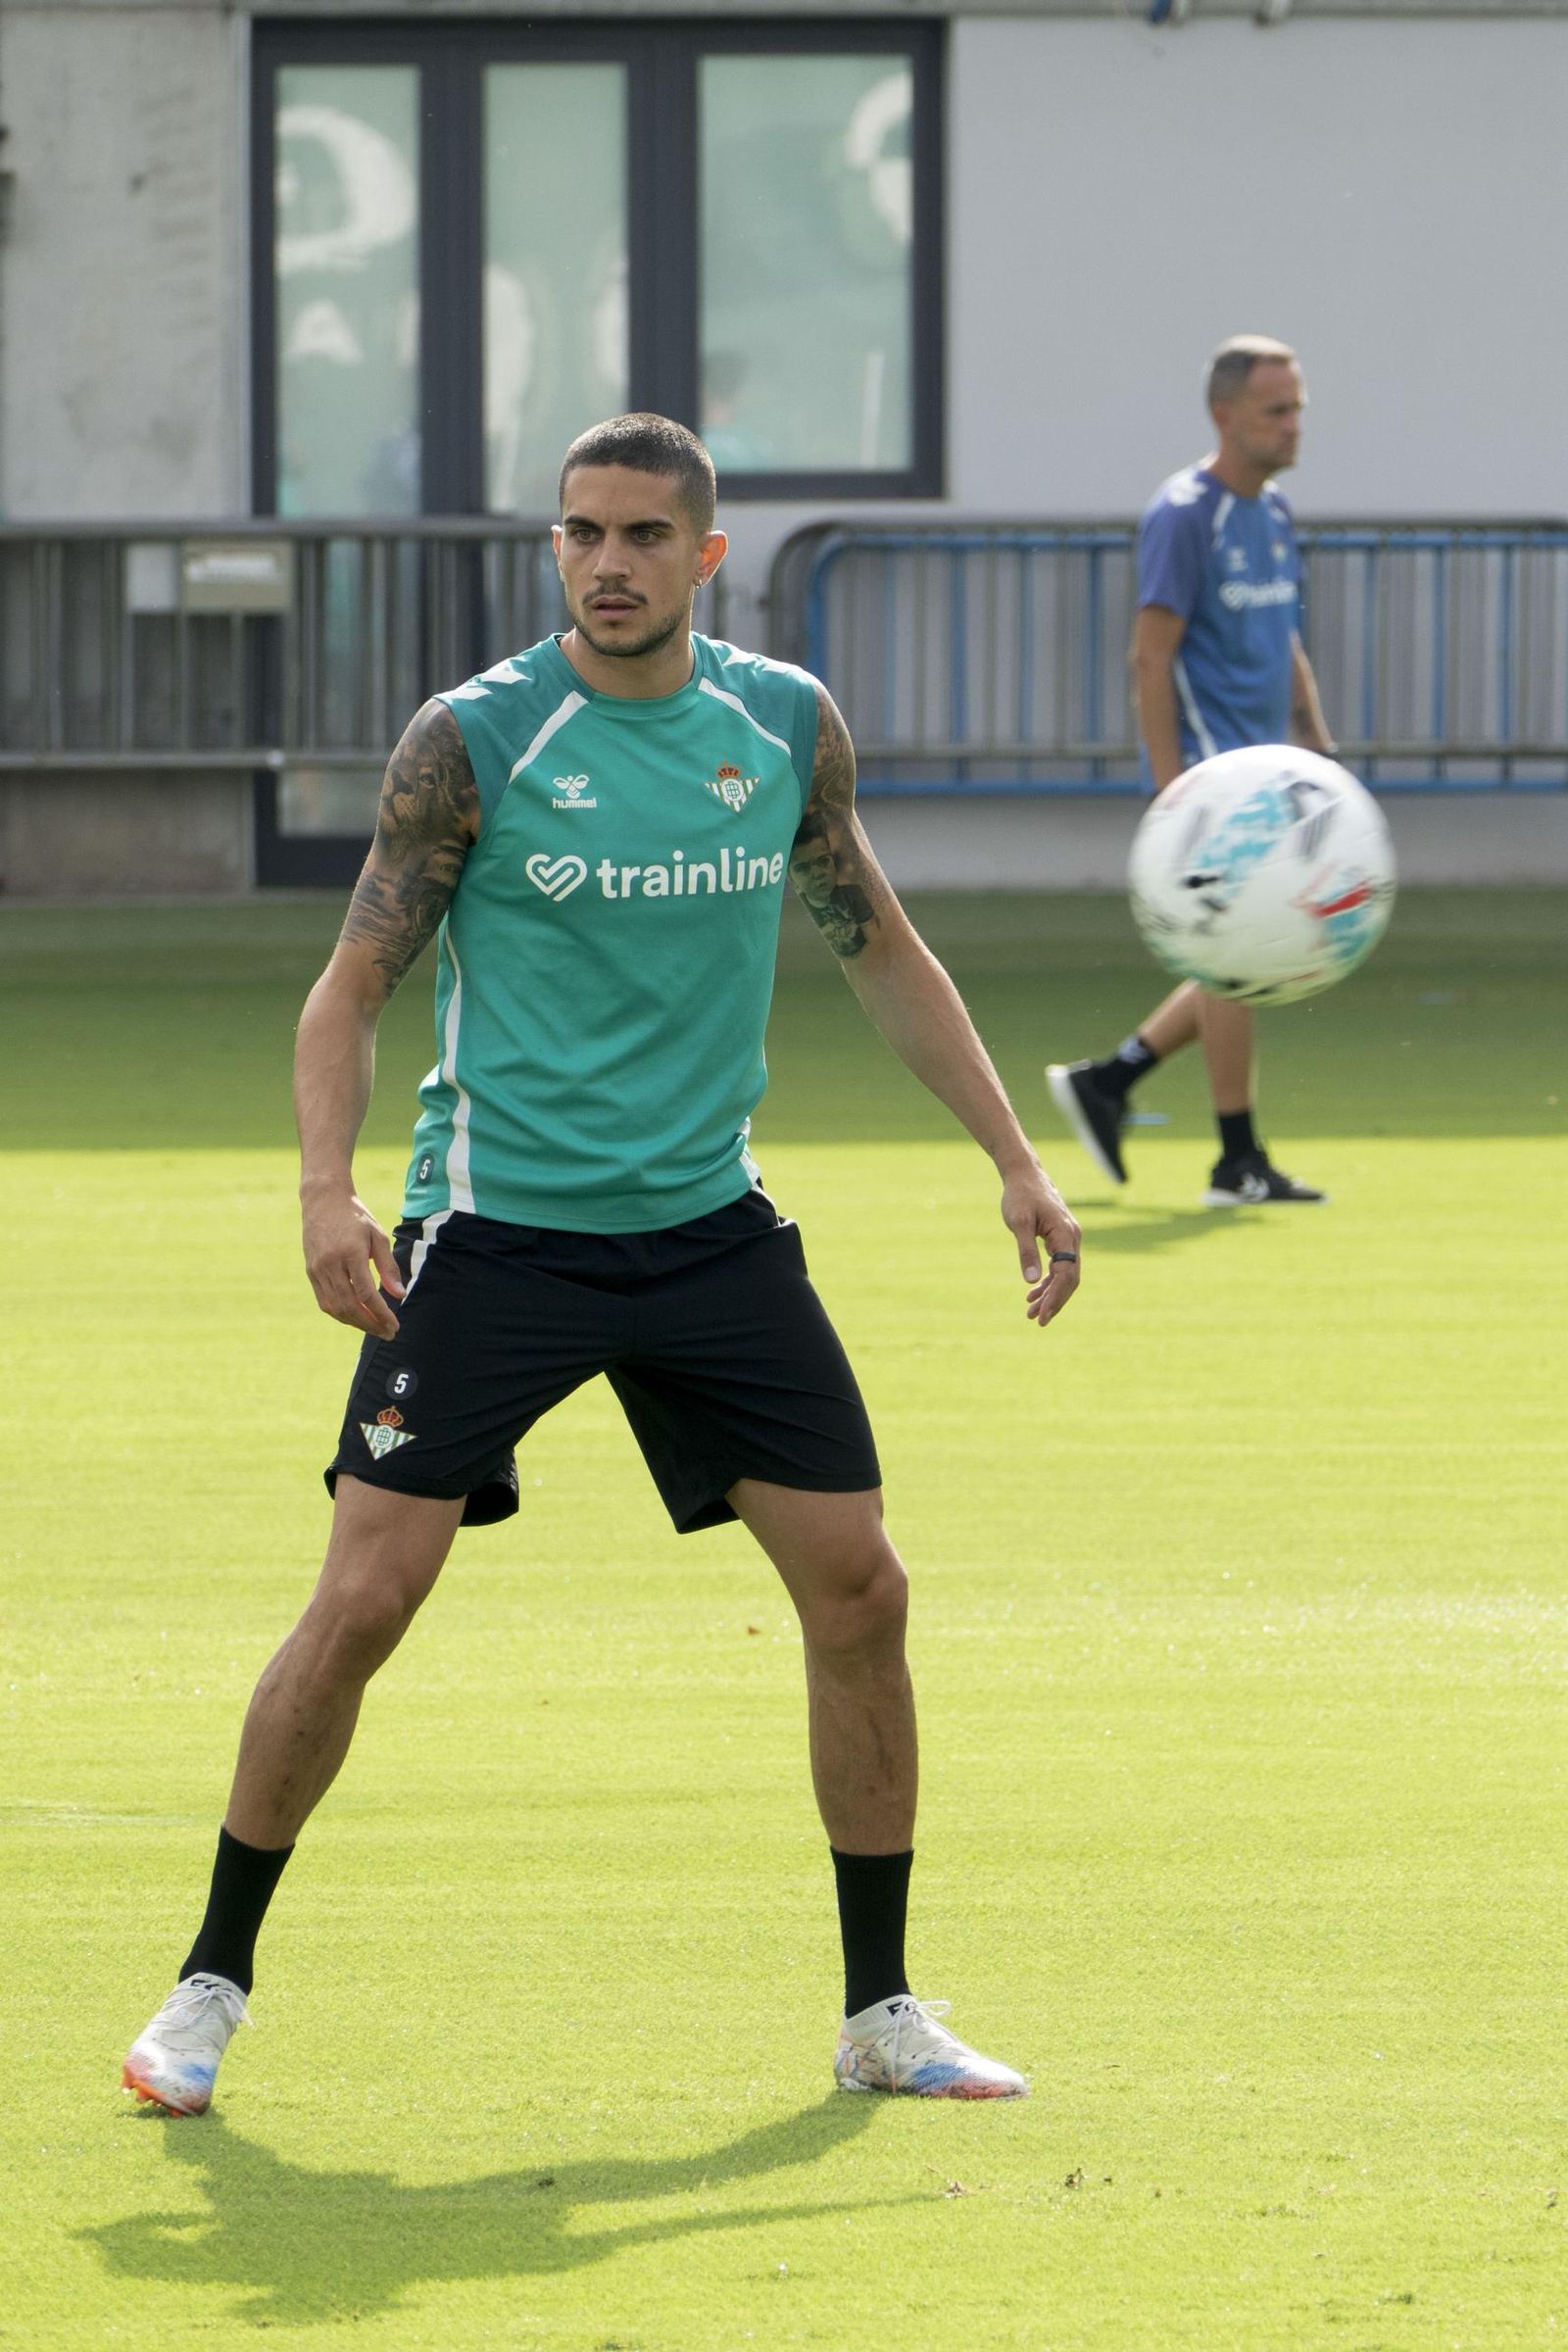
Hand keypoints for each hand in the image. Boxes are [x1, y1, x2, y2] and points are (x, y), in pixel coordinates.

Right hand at [302, 1189, 404, 1338]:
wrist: (323, 1200)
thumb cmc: (356, 1217)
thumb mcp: (378, 1236)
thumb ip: (388, 1267)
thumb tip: (399, 1295)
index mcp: (351, 1253)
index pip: (366, 1294)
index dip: (381, 1314)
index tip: (395, 1325)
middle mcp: (331, 1264)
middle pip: (350, 1306)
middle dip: (371, 1324)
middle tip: (388, 1333)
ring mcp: (317, 1269)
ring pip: (336, 1308)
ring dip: (356, 1323)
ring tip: (375, 1329)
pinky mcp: (310, 1272)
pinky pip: (324, 1302)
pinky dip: (341, 1314)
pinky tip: (356, 1318)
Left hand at [1000, 1162, 1081, 1329]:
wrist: (1023, 1174)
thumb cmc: (1020, 1195)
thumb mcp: (1019, 1223)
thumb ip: (1026, 1252)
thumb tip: (1030, 1281)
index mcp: (1066, 1234)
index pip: (1066, 1274)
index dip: (1056, 1297)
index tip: (1043, 1315)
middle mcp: (1072, 1238)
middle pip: (1070, 1278)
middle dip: (1055, 1301)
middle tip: (1038, 1320)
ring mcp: (1068, 1238)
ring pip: (1065, 1274)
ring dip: (1050, 1294)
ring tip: (1032, 1312)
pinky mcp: (1060, 1238)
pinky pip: (1059, 1265)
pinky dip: (1048, 1281)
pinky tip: (1033, 1292)